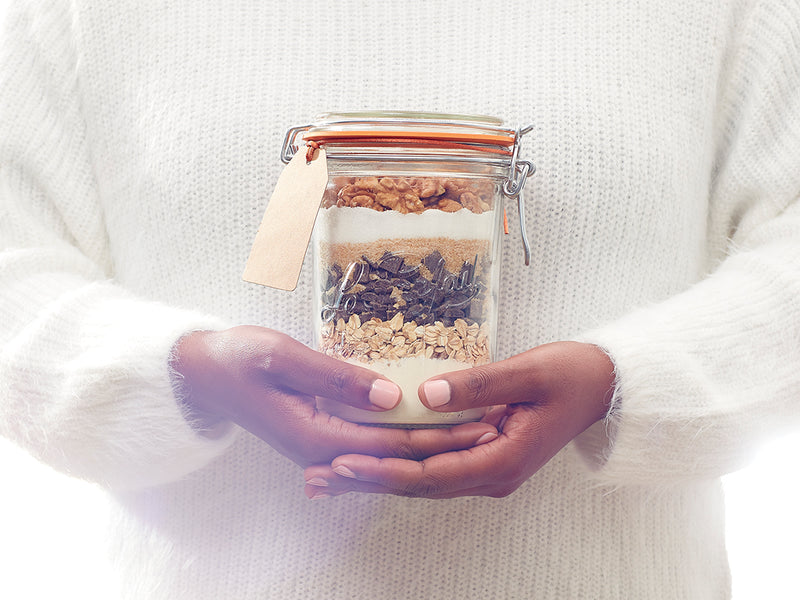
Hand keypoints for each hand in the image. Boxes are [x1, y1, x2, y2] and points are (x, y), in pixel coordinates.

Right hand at [171, 325, 497, 467]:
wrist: (200, 373)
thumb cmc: (237, 360)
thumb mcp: (282, 358)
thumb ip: (336, 378)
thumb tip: (392, 397)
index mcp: (316, 436)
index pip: (393, 444)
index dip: (440, 436)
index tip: (481, 423)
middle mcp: (323, 449)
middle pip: (398, 453)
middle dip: (448, 442)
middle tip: (497, 425)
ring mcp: (322, 443)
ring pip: (389, 448)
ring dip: (432, 439)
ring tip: (476, 425)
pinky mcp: (322, 431)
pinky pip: (372, 438)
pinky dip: (406, 431)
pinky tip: (429, 421)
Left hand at [303, 342, 613, 498]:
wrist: (603, 386)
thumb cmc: (571, 376)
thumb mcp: (527, 372)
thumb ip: (477, 384)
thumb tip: (424, 395)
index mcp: (502, 460)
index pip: (430, 473)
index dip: (383, 471)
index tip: (341, 464)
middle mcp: (491, 475)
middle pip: (417, 484)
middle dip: (365, 482)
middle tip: (314, 479)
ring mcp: (486, 468)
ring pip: (421, 479)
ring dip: (375, 477)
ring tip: (326, 478)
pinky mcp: (482, 456)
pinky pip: (433, 466)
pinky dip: (397, 464)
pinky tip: (368, 461)